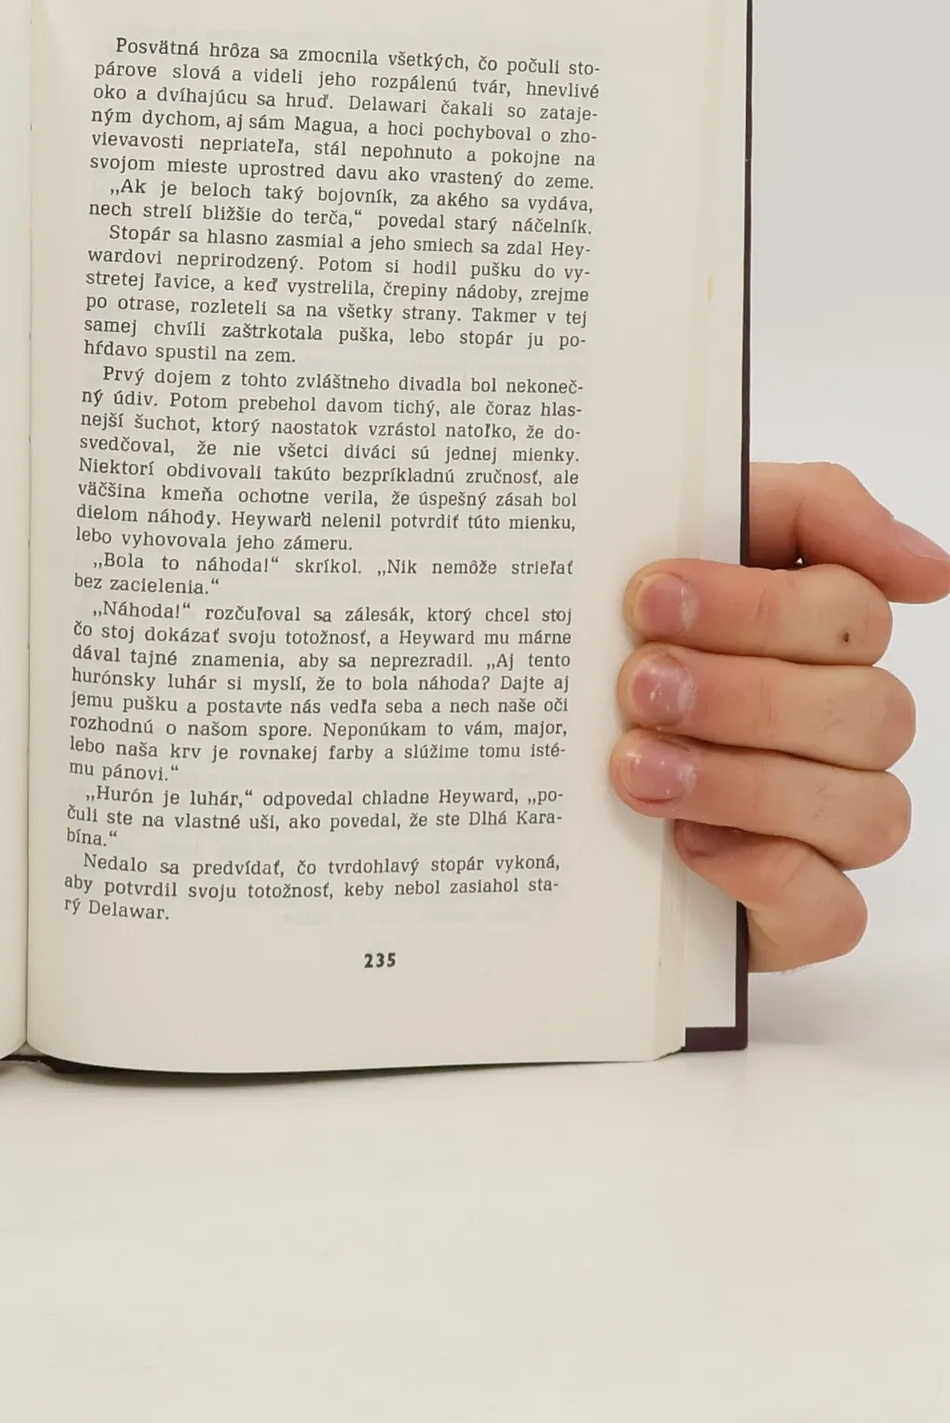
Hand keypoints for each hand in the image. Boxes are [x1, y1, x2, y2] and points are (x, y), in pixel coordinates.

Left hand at [610, 463, 949, 968]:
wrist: (514, 777)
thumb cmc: (607, 644)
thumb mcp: (665, 538)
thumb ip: (799, 509)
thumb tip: (930, 570)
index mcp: (822, 639)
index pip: (850, 612)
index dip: (755, 605)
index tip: (648, 596)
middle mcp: (842, 730)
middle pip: (864, 710)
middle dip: (742, 694)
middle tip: (637, 684)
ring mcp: (827, 827)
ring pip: (863, 808)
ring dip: (743, 781)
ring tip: (633, 765)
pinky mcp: (794, 913)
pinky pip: (833, 910)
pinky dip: (767, 876)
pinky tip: (690, 845)